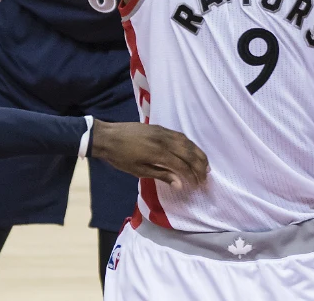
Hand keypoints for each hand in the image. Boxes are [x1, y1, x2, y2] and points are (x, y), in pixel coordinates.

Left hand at [91, 121, 208, 189]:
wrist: (108, 136)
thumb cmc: (120, 158)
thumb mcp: (138, 171)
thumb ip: (161, 175)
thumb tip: (180, 184)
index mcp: (158, 153)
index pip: (182, 165)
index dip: (192, 176)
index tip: (198, 185)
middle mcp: (164, 140)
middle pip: (188, 153)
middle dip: (199, 166)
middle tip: (205, 178)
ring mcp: (163, 132)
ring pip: (187, 143)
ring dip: (198, 154)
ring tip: (205, 165)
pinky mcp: (160, 128)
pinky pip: (180, 136)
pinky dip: (190, 144)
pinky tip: (193, 151)